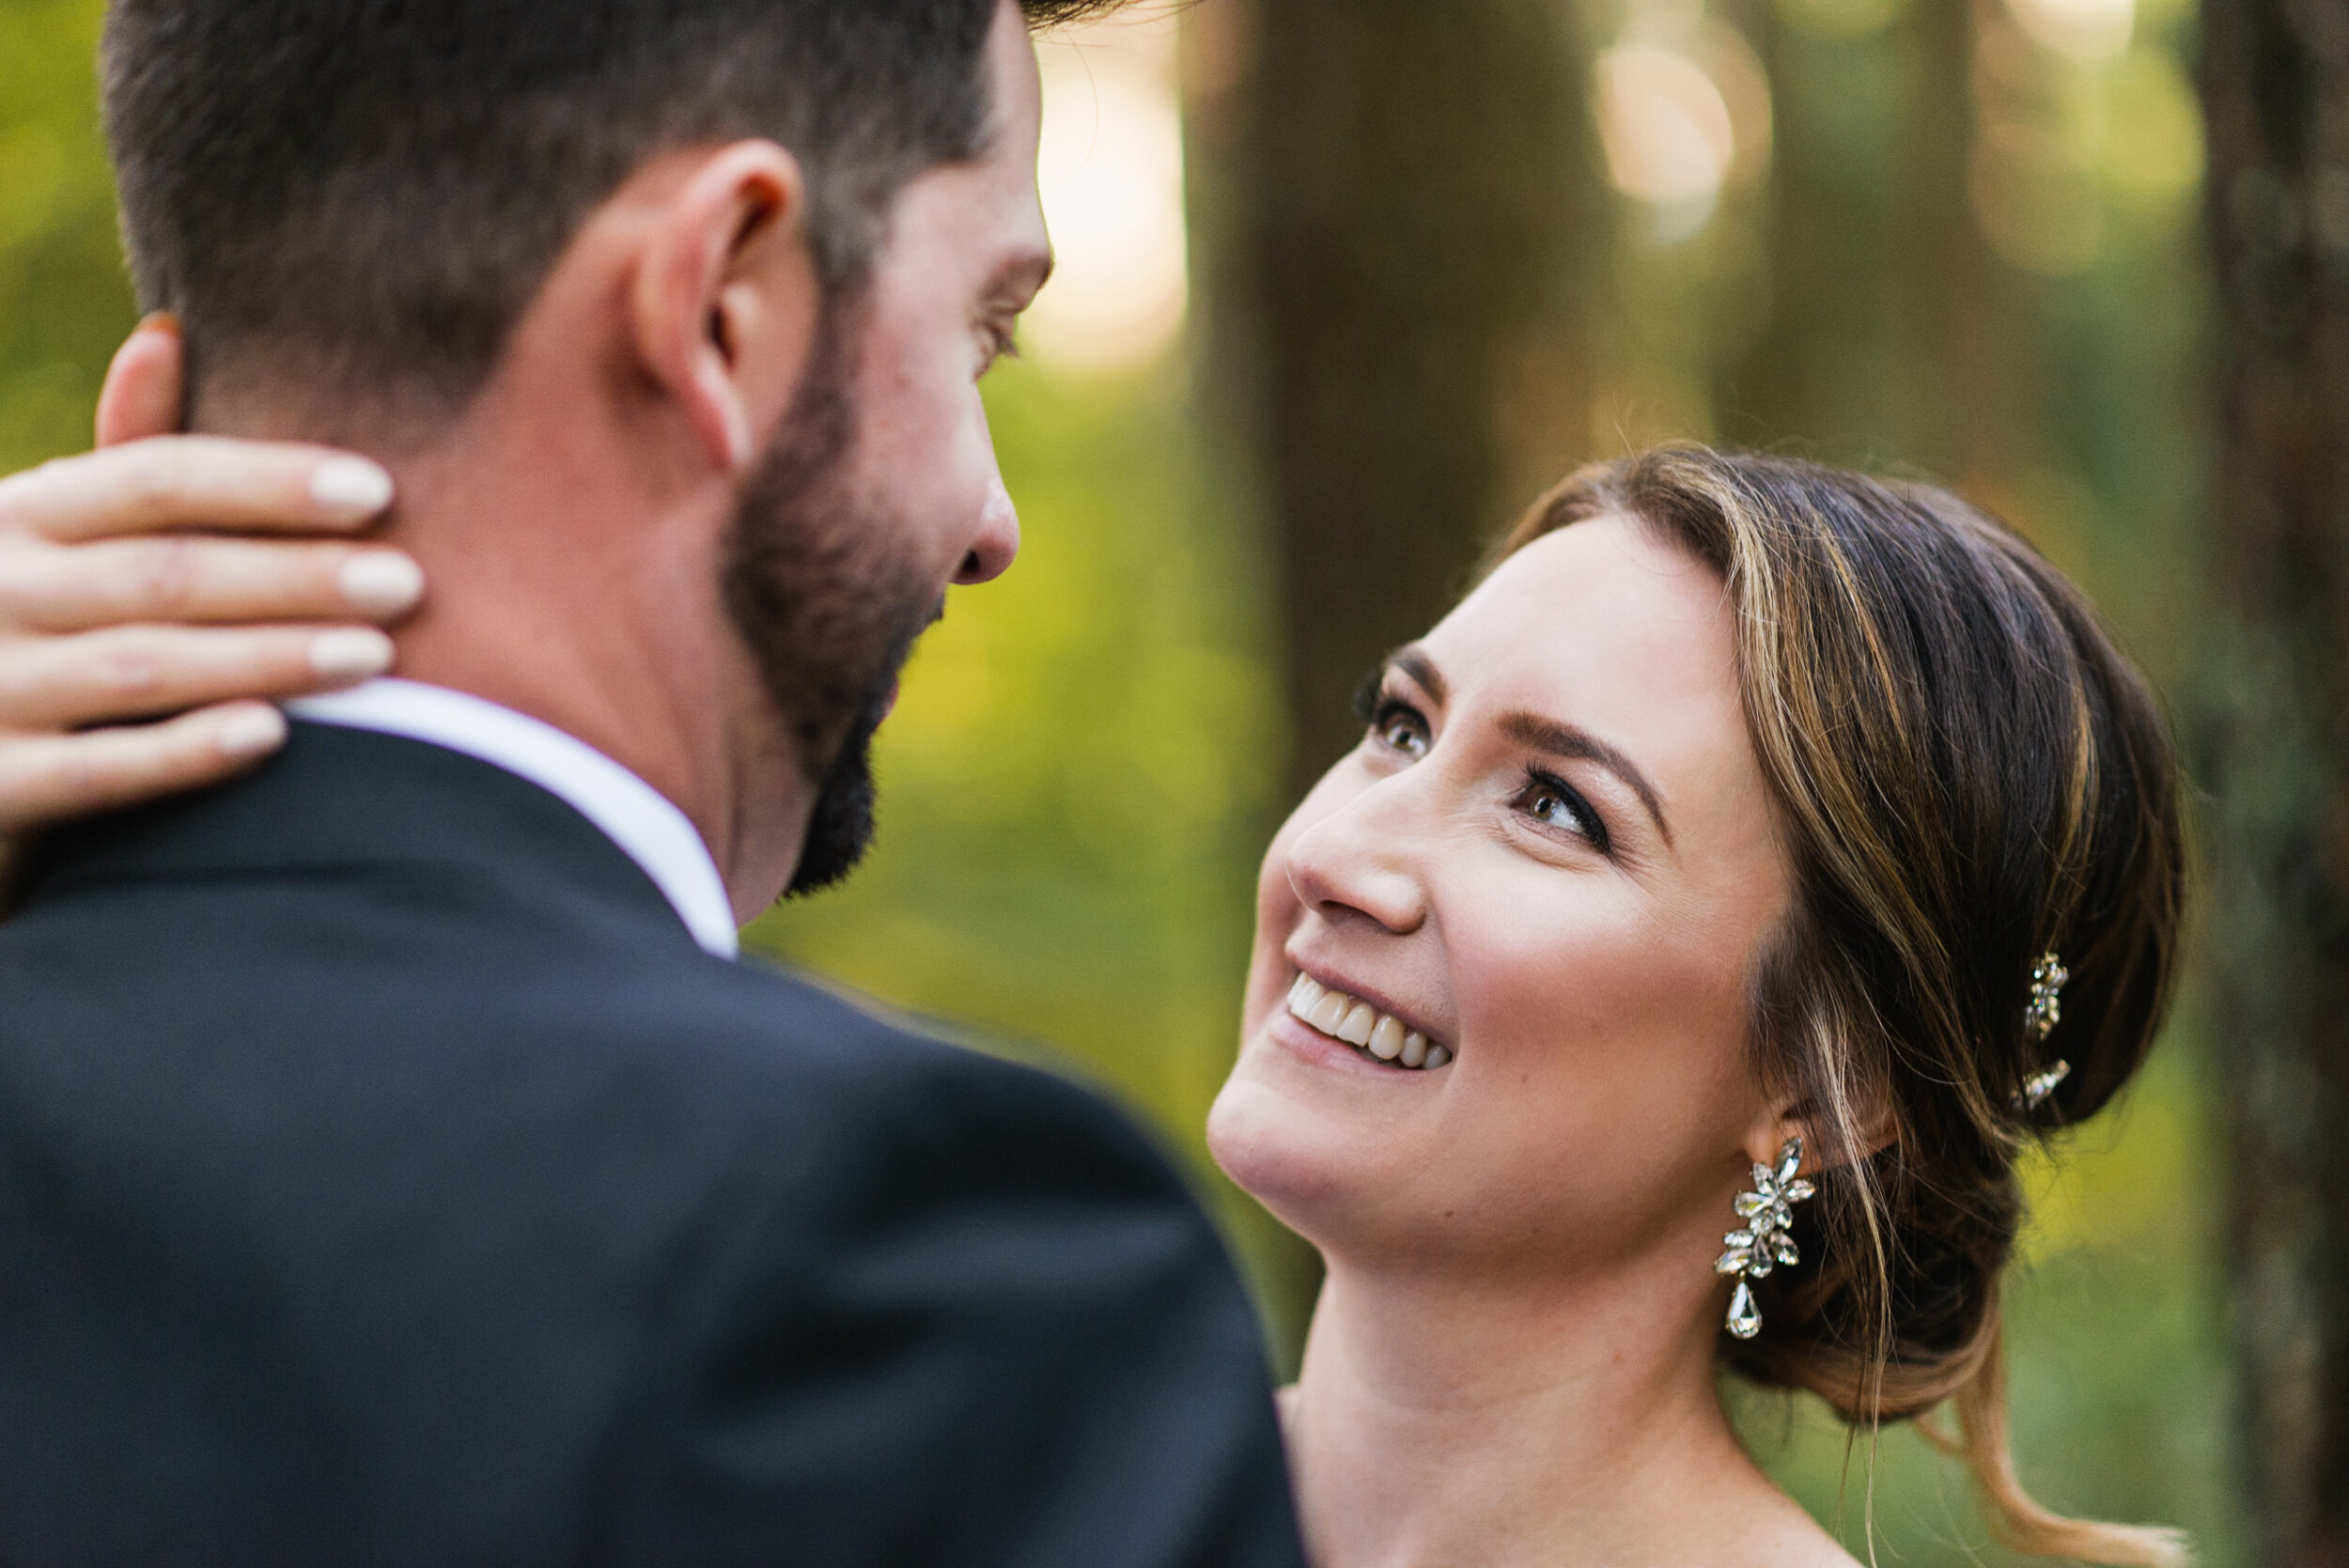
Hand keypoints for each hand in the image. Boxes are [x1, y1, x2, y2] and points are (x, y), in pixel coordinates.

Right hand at [0, 317, 422, 836]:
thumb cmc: (34, 635)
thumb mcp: (58, 540)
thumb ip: (126, 458)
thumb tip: (167, 334)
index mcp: (22, 514)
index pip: (154, 479)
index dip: (268, 483)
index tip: (377, 491)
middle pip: (166, 572)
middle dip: (293, 575)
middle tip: (406, 582)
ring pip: (145, 666)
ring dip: (266, 657)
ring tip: (375, 655)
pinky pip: (100, 772)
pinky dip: (186, 751)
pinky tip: (272, 737)